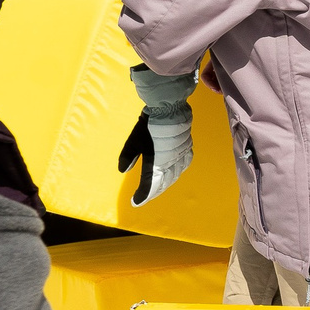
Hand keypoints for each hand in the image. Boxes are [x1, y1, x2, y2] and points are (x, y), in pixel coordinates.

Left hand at [120, 65, 196, 204]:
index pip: (150, 184)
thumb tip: (122, 170)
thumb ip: (129, 156)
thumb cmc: (150, 123)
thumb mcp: (134, 139)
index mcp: (158, 162)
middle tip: (145, 198)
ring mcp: (181, 156)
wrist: (170, 107)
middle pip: (163, 183)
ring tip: (158, 189)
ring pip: (174, 176)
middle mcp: (171, 162)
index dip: (143, 195)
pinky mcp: (187, 148)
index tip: (135, 202)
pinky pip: (183, 166)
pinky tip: (175, 172)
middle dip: (154, 191)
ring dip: (166, 184)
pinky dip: (177, 173)